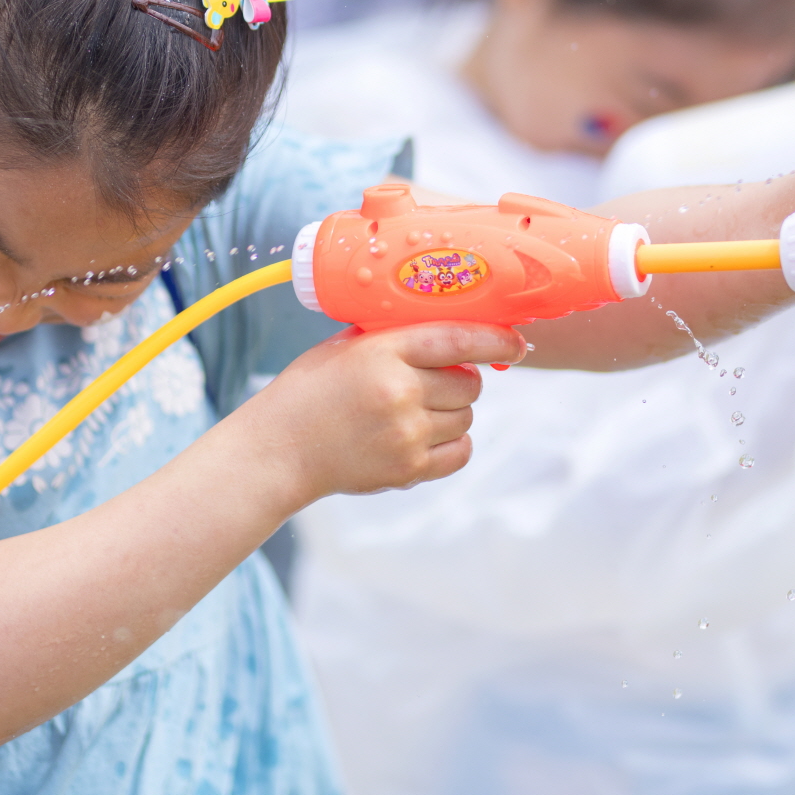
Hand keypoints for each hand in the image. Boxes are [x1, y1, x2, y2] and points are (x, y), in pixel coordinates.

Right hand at [241, 323, 521, 502]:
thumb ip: (393, 336)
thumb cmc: (309, 391)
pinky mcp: (408, 469)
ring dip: (453, 411)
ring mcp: (406, 434)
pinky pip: (460, 451)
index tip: (516, 342)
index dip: (496, 340)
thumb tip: (449, 325)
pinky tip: (426, 435)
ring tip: (416, 410)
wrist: (278, 449)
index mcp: (383, 352)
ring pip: (466, 417)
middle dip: (460, 380)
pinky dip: (453, 443)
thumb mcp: (345, 347)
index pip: (458, 339)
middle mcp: (400, 392)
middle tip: (432, 381)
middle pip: (469, 383)